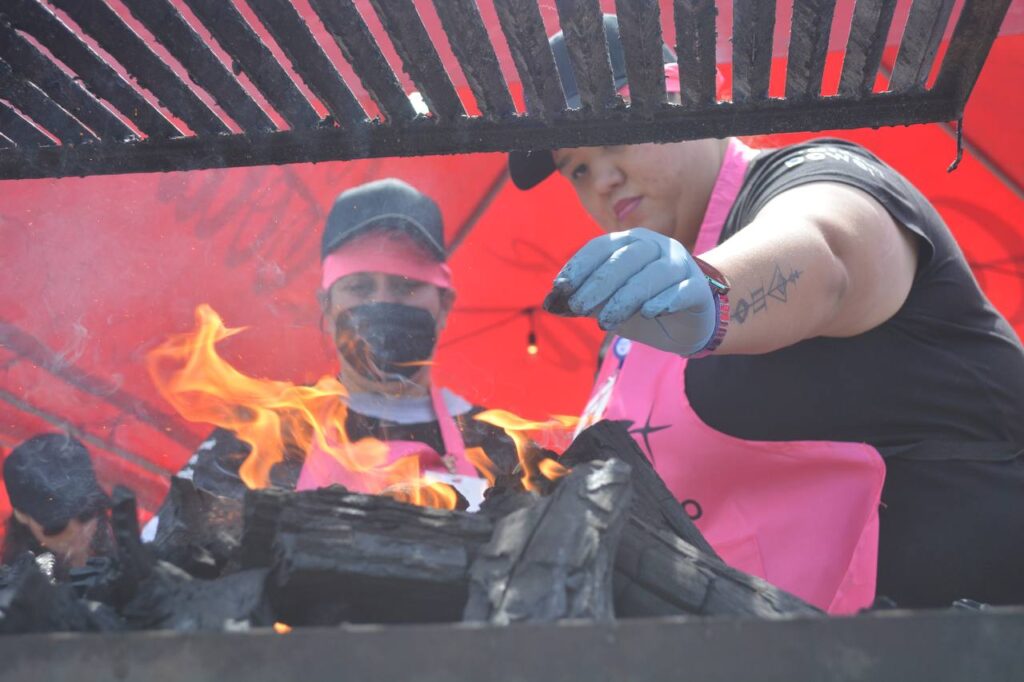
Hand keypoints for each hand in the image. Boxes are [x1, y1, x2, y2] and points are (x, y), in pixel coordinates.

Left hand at [544, 228, 716, 355]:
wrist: (685, 325)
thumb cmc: (642, 308)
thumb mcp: (608, 305)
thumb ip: (585, 302)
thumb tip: (552, 304)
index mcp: (632, 243)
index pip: (602, 247)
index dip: (580, 265)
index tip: (560, 287)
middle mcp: (657, 247)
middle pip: (626, 258)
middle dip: (598, 283)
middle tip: (578, 306)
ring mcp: (681, 265)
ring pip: (653, 274)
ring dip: (626, 297)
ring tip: (606, 322)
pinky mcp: (699, 288)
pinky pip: (682, 290)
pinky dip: (664, 300)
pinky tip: (648, 312)